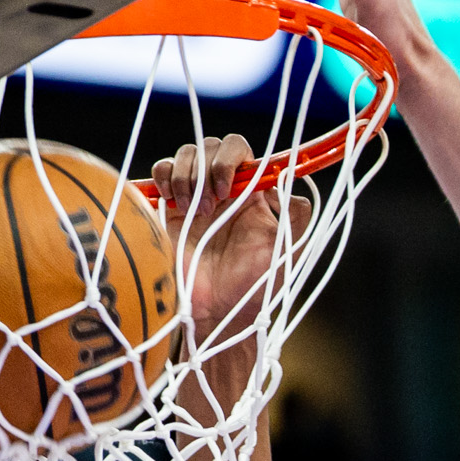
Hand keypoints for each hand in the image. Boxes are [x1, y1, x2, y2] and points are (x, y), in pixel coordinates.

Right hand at [148, 133, 307, 352]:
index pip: (240, 151)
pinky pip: (162, 172)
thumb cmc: (254, 288)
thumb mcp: (287, 252)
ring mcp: (194, 196)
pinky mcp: (168, 208)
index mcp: (249, 194)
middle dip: (208, 167)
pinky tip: (174, 202)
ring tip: (194, 212)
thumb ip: (297, 216)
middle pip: (211, 146)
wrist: (217, 314)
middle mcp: (222, 190)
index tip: (228, 189)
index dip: (232, 158)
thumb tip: (283, 181)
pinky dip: (165, 175)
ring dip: (188, 175)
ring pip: (186, 154)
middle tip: (210, 206)